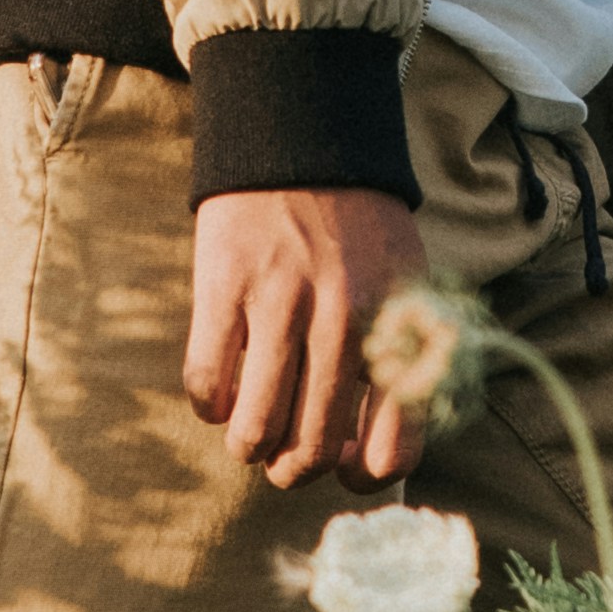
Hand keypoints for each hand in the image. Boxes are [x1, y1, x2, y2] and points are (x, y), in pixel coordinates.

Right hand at [185, 188, 432, 491]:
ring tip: (251, 432)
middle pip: (311, 449)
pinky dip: (210, 404)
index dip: (363, 473)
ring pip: (254, 430)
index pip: (395, 444)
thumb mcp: (407, 285)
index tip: (345, 465)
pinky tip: (222, 388)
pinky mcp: (223, 288)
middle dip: (292, 470)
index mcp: (398, 324)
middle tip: (284, 458)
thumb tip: (365, 456)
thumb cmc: (359, 227)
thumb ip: (402, 362)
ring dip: (248, 446)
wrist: (302, 138)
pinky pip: (206, 385)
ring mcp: (280, 303)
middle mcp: (343, 320)